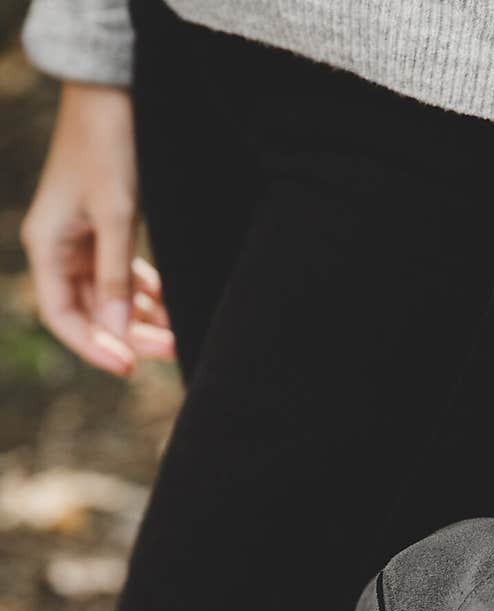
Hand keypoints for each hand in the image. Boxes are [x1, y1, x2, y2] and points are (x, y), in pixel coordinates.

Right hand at [20, 82, 174, 374]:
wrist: (112, 91)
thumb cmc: (108, 147)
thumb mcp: (117, 216)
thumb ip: (116, 277)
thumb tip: (117, 332)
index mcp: (46, 247)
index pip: (63, 318)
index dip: (95, 348)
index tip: (129, 368)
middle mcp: (58, 248)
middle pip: (91, 312)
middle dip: (130, 335)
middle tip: (172, 349)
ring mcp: (81, 240)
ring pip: (110, 297)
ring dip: (142, 317)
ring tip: (178, 332)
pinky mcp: (104, 230)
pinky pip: (122, 275)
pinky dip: (145, 293)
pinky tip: (170, 306)